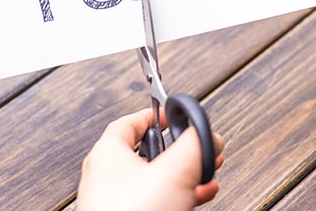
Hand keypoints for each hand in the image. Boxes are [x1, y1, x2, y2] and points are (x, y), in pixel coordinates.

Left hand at [77, 109, 224, 210]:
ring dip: (183, 176)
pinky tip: (198, 198)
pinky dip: (177, 196)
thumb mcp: (174, 172)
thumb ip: (193, 146)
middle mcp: (107, 177)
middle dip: (178, 151)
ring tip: (208, 176)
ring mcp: (115, 202)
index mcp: (107, 154)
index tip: (171, 114)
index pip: (128, 123)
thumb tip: (207, 132)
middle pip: (146, 153)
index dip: (152, 116)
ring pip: (153, 181)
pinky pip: (154, 202)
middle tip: (199, 150)